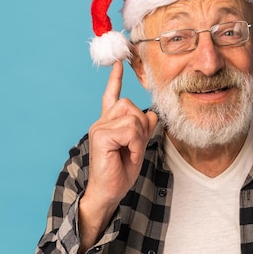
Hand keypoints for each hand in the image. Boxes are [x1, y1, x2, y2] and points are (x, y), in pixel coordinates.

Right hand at [78, 61, 157, 253]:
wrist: (110, 191)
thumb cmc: (122, 170)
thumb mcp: (138, 146)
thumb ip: (144, 128)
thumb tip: (153, 113)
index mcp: (110, 122)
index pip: (112, 96)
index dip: (115, 79)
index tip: (119, 62)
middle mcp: (102, 121)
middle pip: (131, 106)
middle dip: (142, 127)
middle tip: (135, 147)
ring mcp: (99, 127)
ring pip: (133, 118)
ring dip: (139, 138)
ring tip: (130, 153)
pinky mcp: (101, 135)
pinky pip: (129, 129)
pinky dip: (135, 144)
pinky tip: (127, 155)